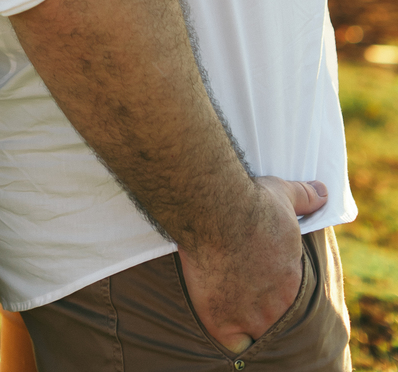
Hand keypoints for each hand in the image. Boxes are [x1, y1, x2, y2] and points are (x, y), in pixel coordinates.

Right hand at [179, 175, 325, 352]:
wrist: (216, 209)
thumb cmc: (250, 202)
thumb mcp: (284, 195)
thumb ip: (305, 198)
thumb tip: (323, 192)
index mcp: (293, 282)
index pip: (294, 300)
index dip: (281, 293)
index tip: (267, 284)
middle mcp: (276, 306)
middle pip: (277, 322)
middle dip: (267, 312)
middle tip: (250, 297)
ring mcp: (249, 317)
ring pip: (256, 336)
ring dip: (249, 325)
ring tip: (236, 308)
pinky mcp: (221, 320)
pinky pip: (232, 345)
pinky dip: (229, 338)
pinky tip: (223, 322)